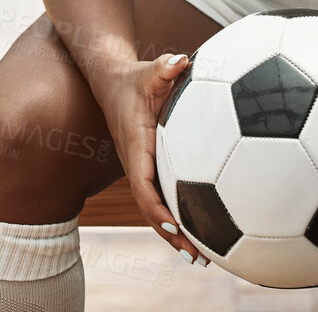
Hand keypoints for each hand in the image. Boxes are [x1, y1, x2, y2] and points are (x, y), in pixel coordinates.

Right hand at [95, 52, 209, 266]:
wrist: (113, 82)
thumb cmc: (135, 78)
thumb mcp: (150, 71)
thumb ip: (165, 67)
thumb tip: (181, 60)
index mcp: (136, 147)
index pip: (143, 184)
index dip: (157, 208)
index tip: (176, 226)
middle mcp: (137, 164)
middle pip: (151, 208)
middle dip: (171, 234)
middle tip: (198, 256)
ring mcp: (143, 169)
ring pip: (157, 209)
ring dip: (176, 234)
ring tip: (203, 257)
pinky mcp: (152, 168)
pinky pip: (164, 198)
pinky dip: (179, 217)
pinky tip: (204, 230)